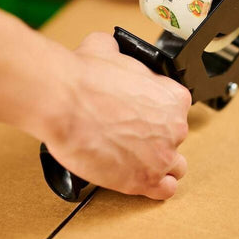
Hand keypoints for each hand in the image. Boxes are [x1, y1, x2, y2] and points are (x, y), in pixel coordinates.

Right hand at [44, 32, 190, 199]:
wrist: (63, 103)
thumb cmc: (84, 79)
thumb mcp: (103, 48)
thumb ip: (117, 51)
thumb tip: (110, 48)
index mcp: (171, 96)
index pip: (175, 107)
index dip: (156, 109)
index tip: (142, 112)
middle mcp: (174, 127)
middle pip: (173, 135)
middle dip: (155, 135)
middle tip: (131, 132)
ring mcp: (161, 157)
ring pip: (174, 166)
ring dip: (159, 162)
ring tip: (137, 158)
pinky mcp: (142, 182)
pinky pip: (163, 190)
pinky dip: (155, 186)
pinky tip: (139, 177)